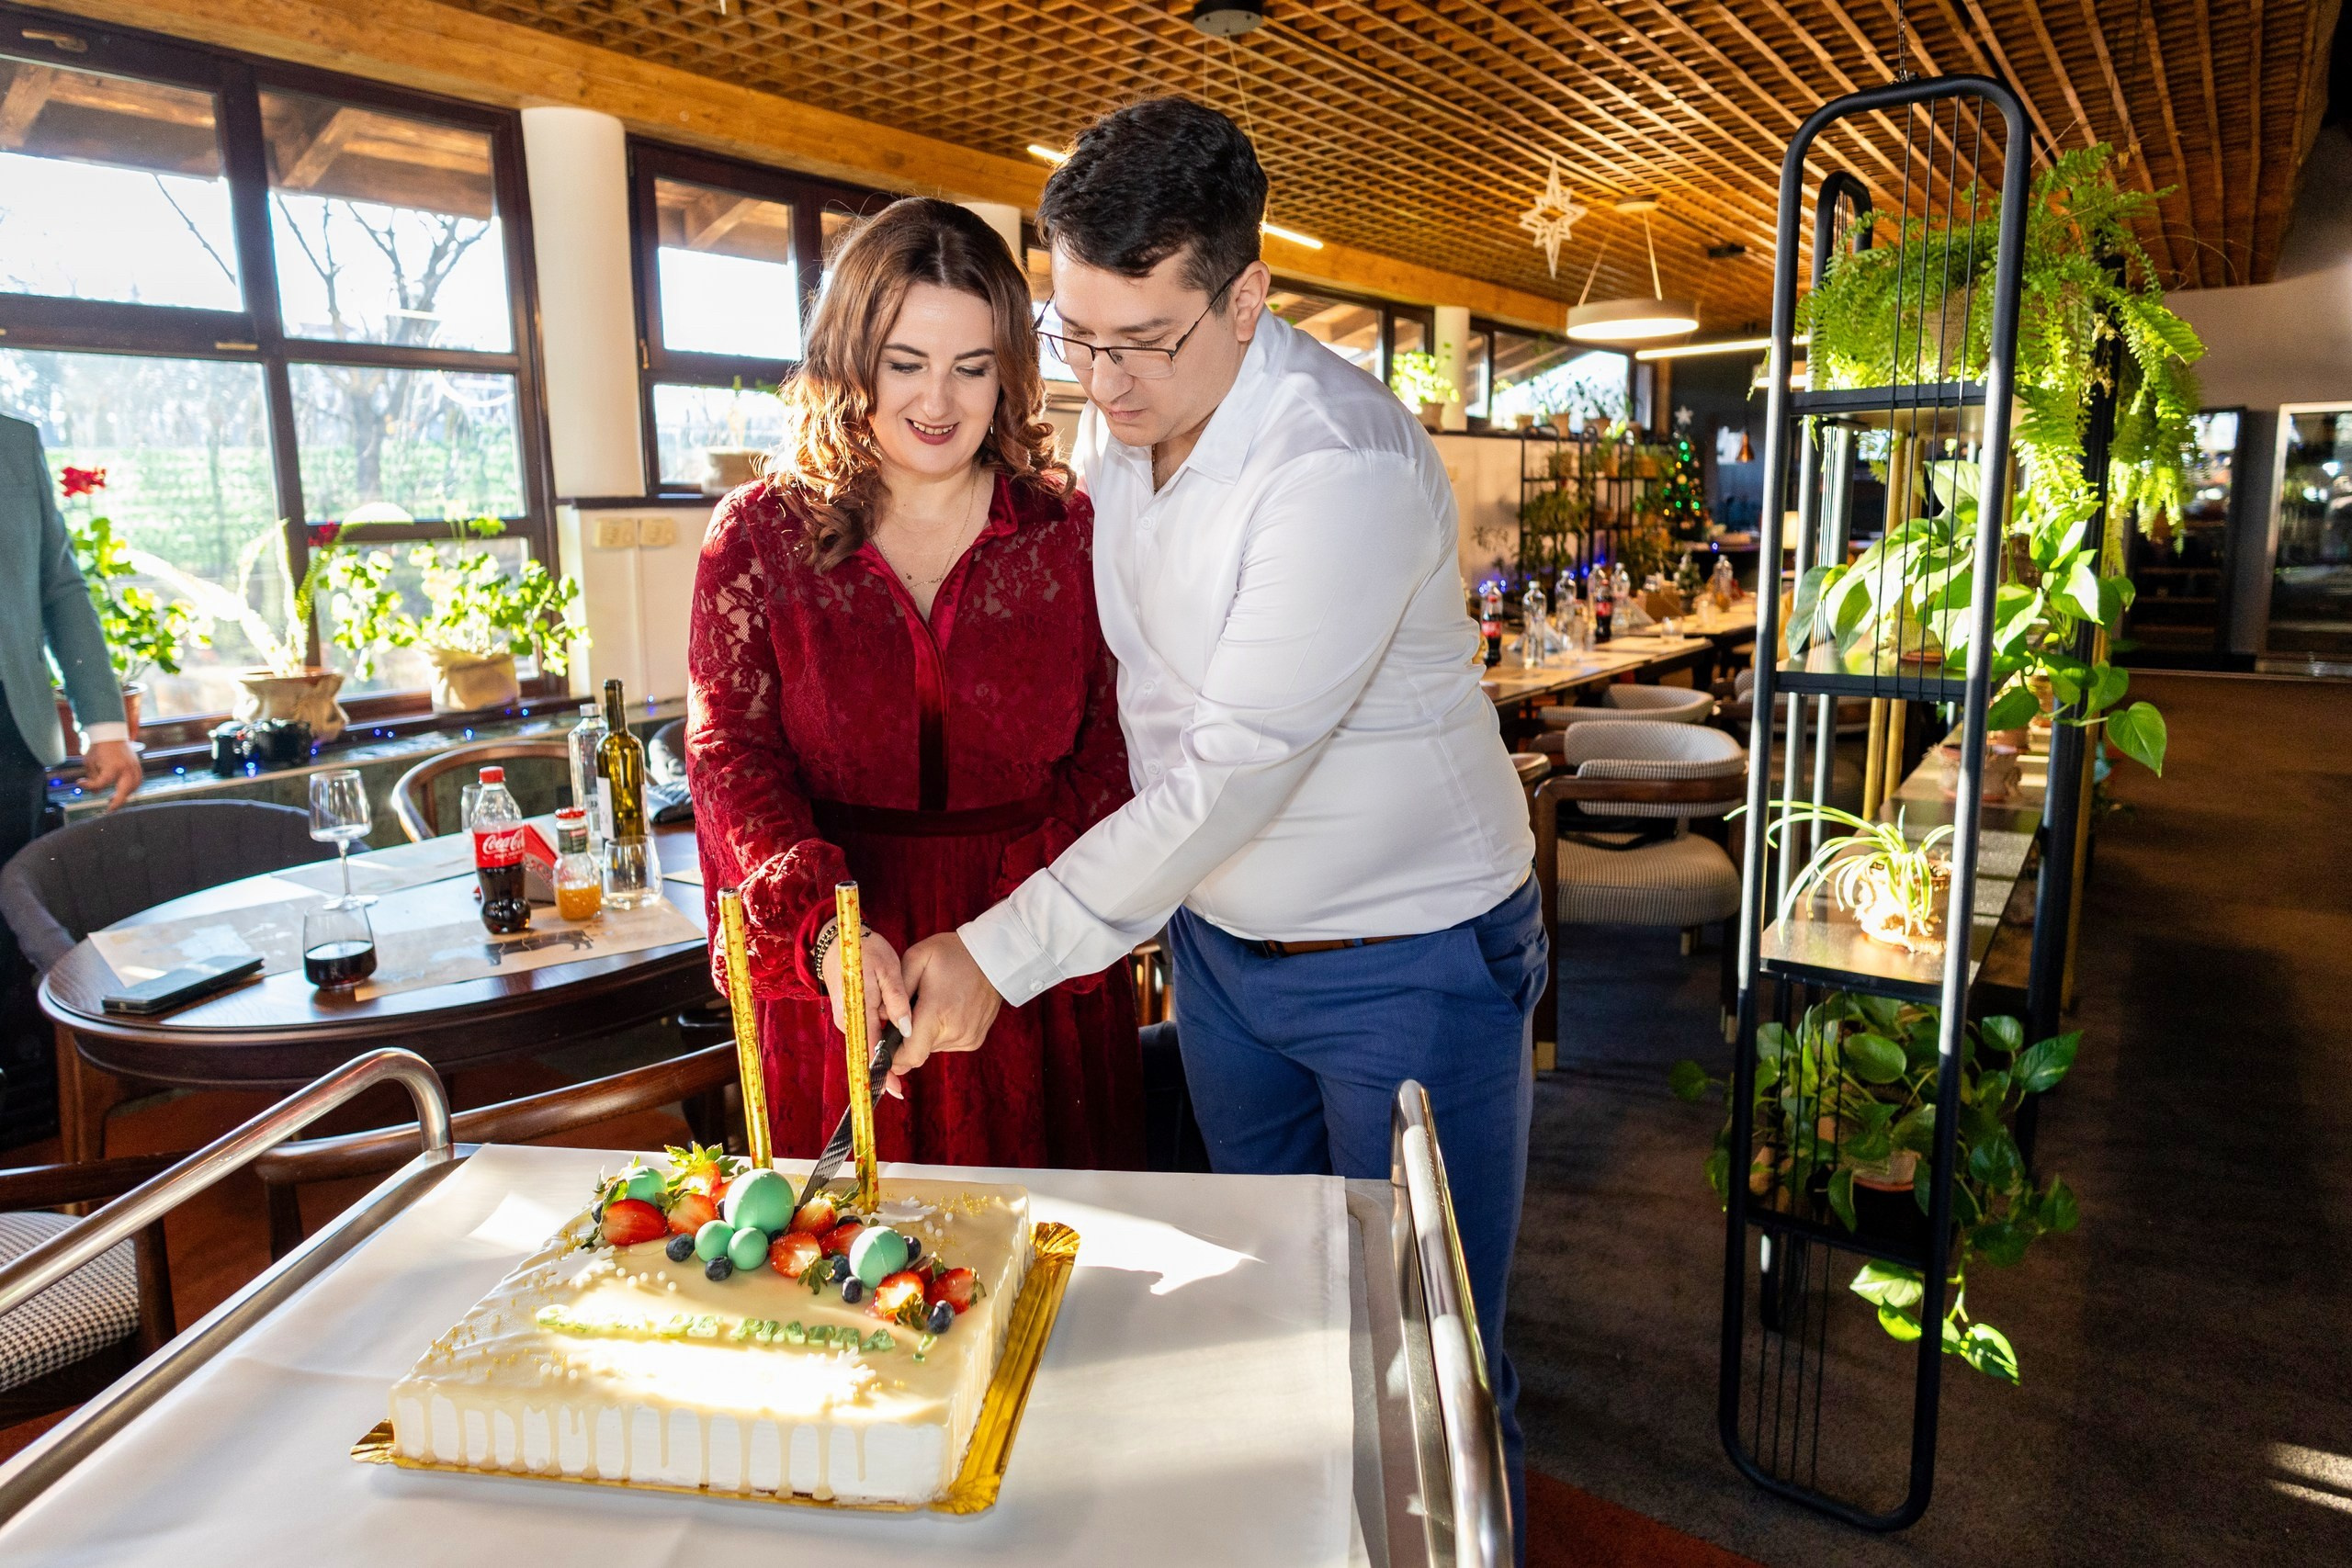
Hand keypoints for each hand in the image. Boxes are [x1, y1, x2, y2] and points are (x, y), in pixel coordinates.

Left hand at [81, 739, 140, 812]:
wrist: (112, 734)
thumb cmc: (100, 747)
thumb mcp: (90, 762)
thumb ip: (93, 778)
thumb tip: (97, 793)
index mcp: (113, 766)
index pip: (102, 783)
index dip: (89, 786)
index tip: (79, 783)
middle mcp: (126, 768)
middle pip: (125, 791)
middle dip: (117, 802)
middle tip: (109, 808)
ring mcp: (134, 768)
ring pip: (133, 788)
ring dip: (124, 795)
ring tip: (113, 798)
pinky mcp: (137, 766)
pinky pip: (137, 782)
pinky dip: (130, 788)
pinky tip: (121, 789)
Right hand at [820, 928, 913, 1096]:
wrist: (837, 940)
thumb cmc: (864, 951)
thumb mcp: (887, 969)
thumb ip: (897, 1000)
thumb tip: (906, 1030)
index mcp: (857, 1011)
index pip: (870, 1049)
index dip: (882, 1071)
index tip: (894, 1090)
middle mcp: (847, 1021)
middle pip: (868, 1051)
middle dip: (886, 1066)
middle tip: (902, 1083)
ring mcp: (846, 1019)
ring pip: (867, 1043)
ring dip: (883, 1053)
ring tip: (901, 1065)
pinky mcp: (849, 1015)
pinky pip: (865, 1033)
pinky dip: (878, 1040)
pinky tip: (892, 1042)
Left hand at [896, 932, 1001, 1093]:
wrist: (994, 956)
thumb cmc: (953, 953)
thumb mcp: (917, 958)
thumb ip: (895, 989)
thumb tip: (882, 1016)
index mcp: (937, 1013)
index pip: (909, 1056)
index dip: (892, 1058)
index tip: (883, 1047)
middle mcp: (954, 1032)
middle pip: (918, 1052)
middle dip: (907, 1038)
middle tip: (910, 1012)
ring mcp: (967, 1038)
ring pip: (932, 1048)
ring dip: (925, 1034)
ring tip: (932, 1006)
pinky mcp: (974, 1040)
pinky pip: (948, 1044)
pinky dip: (940, 1033)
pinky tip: (946, 1010)